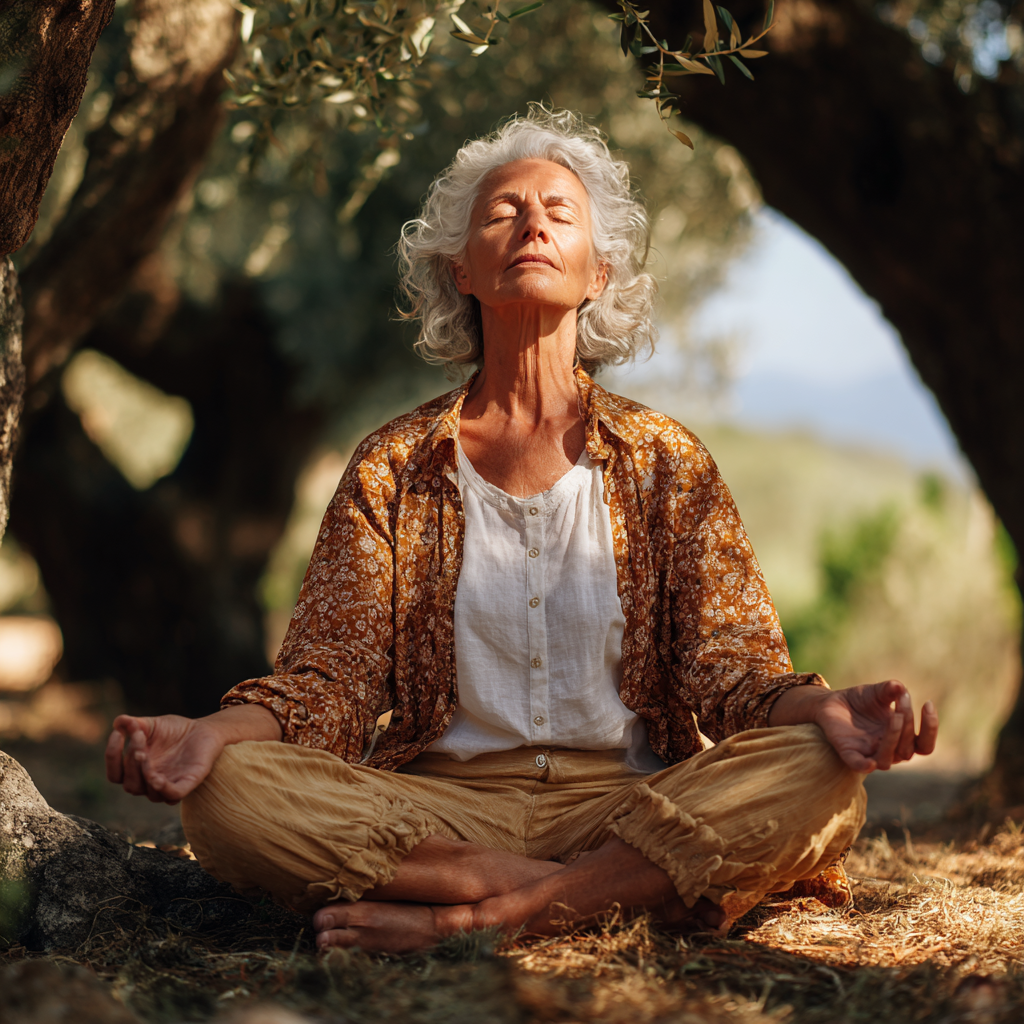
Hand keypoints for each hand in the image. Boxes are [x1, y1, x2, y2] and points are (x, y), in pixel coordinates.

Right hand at [105, 704, 281, 803]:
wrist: (205, 730)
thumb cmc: (176, 730)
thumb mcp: (152, 725)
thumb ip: (134, 724)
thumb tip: (118, 722)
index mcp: (137, 770)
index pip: (115, 774)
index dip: (112, 756)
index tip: (118, 733)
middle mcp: (150, 782)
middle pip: (129, 784)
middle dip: (130, 760)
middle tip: (139, 737)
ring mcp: (168, 784)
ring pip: (147, 792)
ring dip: (143, 773)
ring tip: (146, 752)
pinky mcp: (187, 784)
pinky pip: (171, 795)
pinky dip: (162, 789)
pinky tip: (155, 777)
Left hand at [770, 680, 937, 772]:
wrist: (831, 702)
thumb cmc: (860, 700)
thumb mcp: (876, 692)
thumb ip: (889, 690)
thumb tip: (899, 686)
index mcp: (901, 738)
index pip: (924, 744)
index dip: (931, 728)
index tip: (928, 703)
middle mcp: (888, 749)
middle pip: (908, 749)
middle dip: (908, 723)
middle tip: (901, 699)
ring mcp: (868, 753)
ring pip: (887, 759)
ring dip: (894, 738)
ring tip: (894, 715)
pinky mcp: (848, 753)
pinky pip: (858, 765)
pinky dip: (864, 766)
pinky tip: (870, 763)